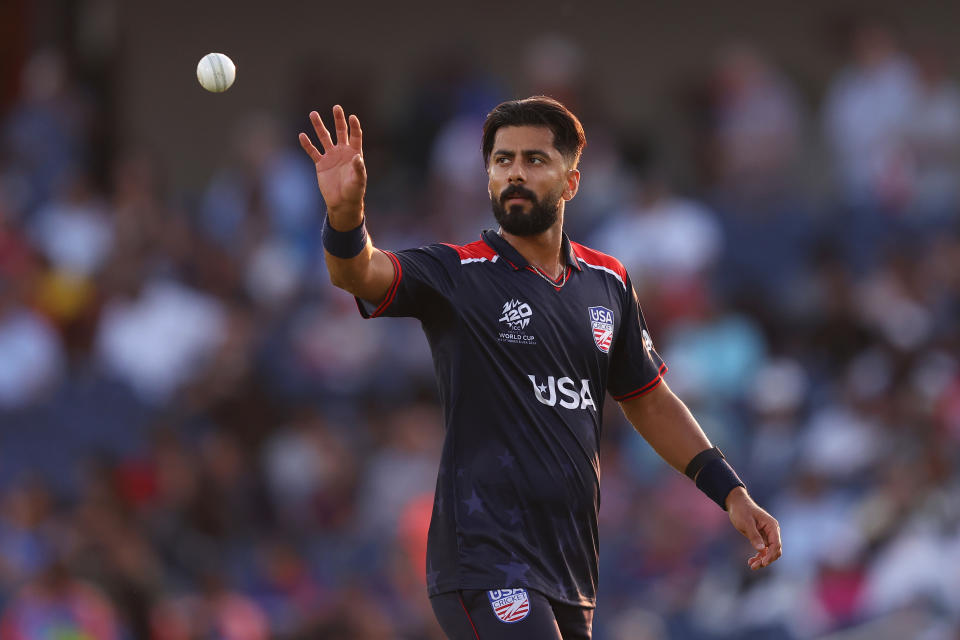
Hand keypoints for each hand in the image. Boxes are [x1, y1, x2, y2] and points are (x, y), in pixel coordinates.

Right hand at [298, 105, 365, 226]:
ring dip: (319, 126)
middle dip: (338, 119)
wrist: (342, 202)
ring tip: (313, 114)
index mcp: (354, 153)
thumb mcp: (359, 181)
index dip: (354, 126)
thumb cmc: (354, 192)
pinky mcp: (321, 164)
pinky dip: (307, 144)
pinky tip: (302, 135)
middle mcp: (342, 152)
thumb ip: (359, 169)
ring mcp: (331, 156)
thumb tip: (357, 157)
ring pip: (324, 138)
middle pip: (340, 131)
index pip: (355, 136)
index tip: (352, 117)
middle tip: (336, 107)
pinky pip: (313, 151)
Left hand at [725, 487, 781, 569]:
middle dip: (766, 559)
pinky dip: (759, 556)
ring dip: (762, 560)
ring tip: (751, 565)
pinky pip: (764, 550)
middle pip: (775, 550)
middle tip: (754, 566)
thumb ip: (754, 536)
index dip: (770, 555)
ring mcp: (768, 535)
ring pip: (769, 552)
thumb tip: (761, 549)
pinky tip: (751, 561)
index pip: (776, 544)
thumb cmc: (741, 510)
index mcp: (772, 526)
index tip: (763, 563)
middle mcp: (772, 531)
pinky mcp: (762, 537)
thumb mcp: (746, 522)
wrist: (736, 503)